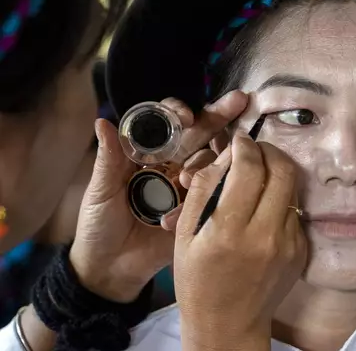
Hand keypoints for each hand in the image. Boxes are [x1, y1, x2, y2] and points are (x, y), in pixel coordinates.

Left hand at [69, 91, 247, 302]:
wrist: (110, 270)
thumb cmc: (99, 225)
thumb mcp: (100, 191)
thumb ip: (108, 159)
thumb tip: (103, 121)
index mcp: (148, 155)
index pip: (168, 124)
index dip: (179, 113)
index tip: (187, 117)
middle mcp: (173, 165)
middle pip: (200, 134)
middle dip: (219, 116)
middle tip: (240, 101)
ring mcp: (190, 188)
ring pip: (211, 163)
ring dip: (208, 164)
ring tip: (186, 182)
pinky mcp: (200, 210)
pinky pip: (215, 194)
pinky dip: (213, 192)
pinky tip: (195, 201)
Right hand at [174, 134, 307, 349]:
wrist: (229, 324)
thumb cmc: (199, 281)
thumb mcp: (186, 235)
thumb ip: (204, 190)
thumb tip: (225, 157)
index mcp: (230, 231)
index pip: (249, 168)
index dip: (245, 146)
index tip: (239, 141)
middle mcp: (266, 235)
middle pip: (282, 170)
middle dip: (269, 150)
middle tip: (255, 150)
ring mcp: (290, 244)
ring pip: (292, 188)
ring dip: (276, 173)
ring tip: (259, 176)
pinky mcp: (302, 251)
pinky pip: (295, 210)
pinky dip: (280, 199)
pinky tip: (265, 207)